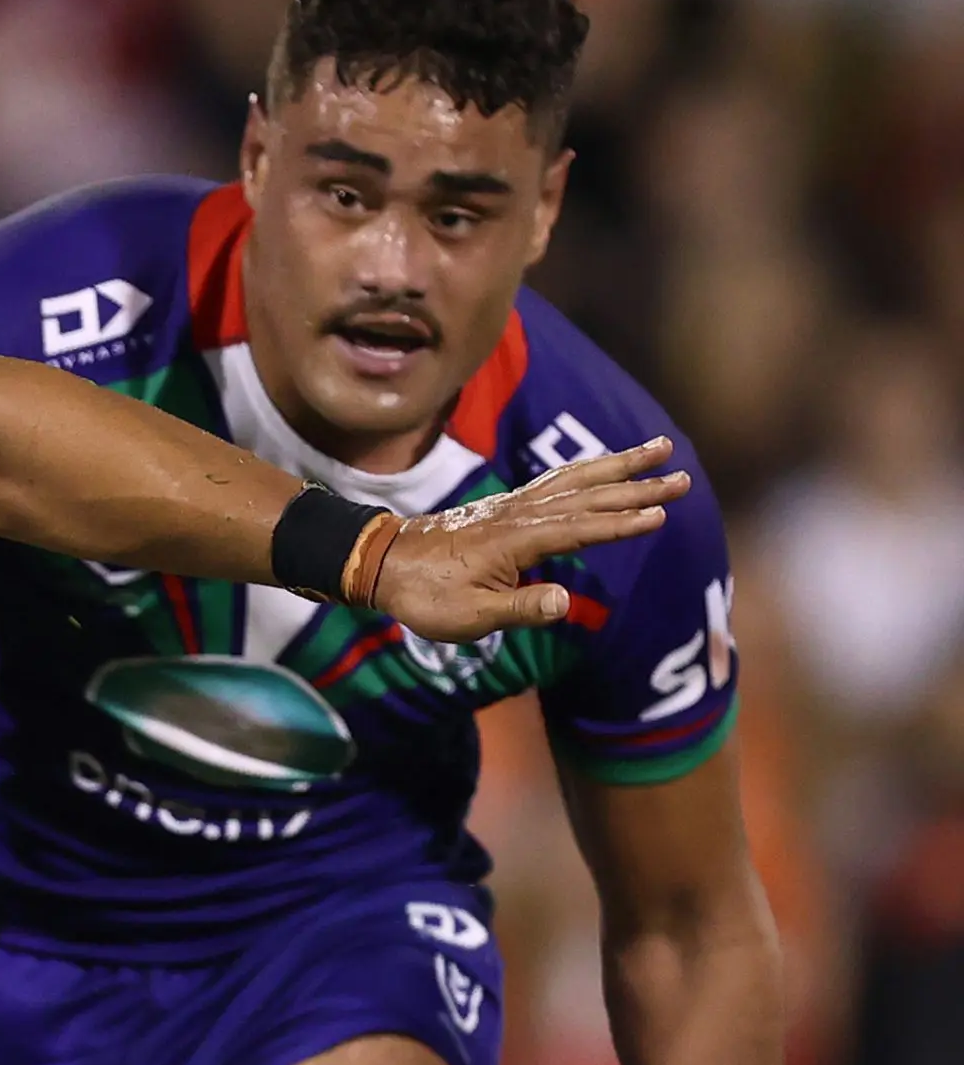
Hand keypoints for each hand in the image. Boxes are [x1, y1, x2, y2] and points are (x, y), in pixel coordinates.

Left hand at [368, 437, 686, 642]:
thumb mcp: (469, 616)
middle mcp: (518, 514)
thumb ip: (519, 608)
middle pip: (587, 494)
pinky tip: (603, 466)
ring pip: (575, 478)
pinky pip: (556, 481)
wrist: (380, 562)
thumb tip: (564, 602)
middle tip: (683, 475)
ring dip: (618, 464)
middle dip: (636, 484)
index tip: (660, 513)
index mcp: (515, 540)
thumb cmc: (424, 595)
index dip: (620, 522)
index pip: (579, 528)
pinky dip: (587, 469)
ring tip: (658, 448)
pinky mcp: (506, 506)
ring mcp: (512, 505)